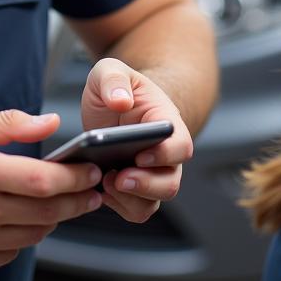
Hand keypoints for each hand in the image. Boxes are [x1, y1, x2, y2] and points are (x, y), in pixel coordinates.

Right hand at [0, 110, 101, 277]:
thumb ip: (9, 124)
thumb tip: (49, 123)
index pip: (42, 180)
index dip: (75, 178)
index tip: (91, 172)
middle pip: (46, 212)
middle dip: (77, 202)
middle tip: (92, 192)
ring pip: (33, 235)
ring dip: (54, 220)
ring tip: (62, 204)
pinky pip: (11, 253)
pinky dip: (24, 237)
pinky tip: (23, 220)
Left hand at [81, 58, 193, 222]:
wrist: (114, 103)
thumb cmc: (117, 87)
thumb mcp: (109, 71)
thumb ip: (114, 79)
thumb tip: (120, 102)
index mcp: (166, 123)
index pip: (181, 146)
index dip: (165, 155)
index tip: (140, 156)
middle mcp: (165, 154)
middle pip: (170, 183)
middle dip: (146, 186)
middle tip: (118, 178)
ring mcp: (150, 174)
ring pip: (152, 203)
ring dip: (130, 200)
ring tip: (105, 182)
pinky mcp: (132, 189)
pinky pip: (134, 209)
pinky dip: (118, 205)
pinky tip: (100, 190)